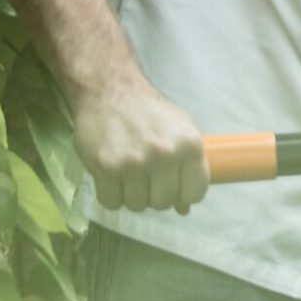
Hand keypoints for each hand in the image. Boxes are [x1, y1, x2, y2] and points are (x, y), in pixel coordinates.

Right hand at [71, 78, 208, 213]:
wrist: (112, 92)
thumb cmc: (151, 113)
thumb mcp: (180, 132)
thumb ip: (187, 168)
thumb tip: (184, 208)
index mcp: (190, 145)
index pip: (195, 192)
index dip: (184, 196)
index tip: (174, 190)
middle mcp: (165, 154)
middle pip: (164, 202)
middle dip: (155, 196)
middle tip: (147, 180)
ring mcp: (134, 162)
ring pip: (137, 205)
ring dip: (132, 196)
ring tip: (129, 176)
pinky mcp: (106, 166)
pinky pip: (110, 202)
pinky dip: (111, 196)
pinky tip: (112, 179)